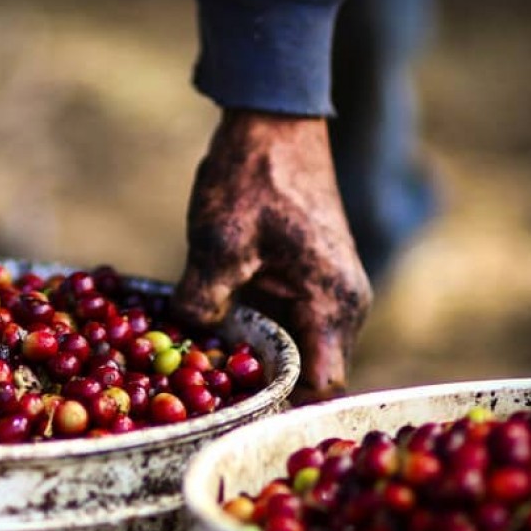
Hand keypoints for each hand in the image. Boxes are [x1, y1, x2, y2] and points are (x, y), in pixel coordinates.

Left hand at [172, 110, 372, 401]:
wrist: (273, 121)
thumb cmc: (253, 177)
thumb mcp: (218, 241)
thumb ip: (203, 301)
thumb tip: (187, 340)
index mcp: (333, 302)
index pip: (321, 385)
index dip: (280, 405)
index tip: (232, 410)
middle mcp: (342, 306)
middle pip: (307, 374)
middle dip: (258, 385)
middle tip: (204, 396)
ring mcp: (327, 295)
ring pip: (292, 350)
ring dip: (252, 358)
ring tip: (201, 367)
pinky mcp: (307, 283)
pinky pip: (283, 325)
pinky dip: (250, 333)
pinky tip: (210, 333)